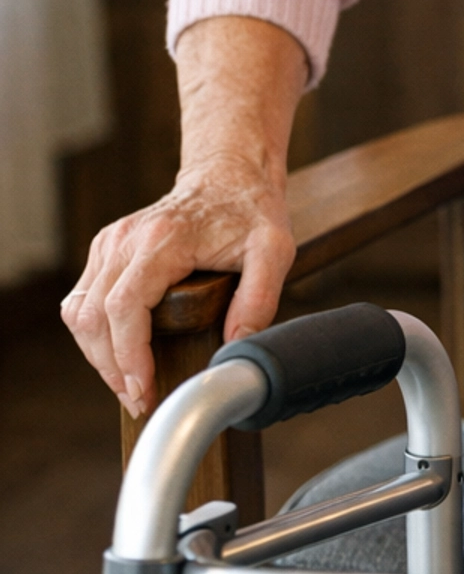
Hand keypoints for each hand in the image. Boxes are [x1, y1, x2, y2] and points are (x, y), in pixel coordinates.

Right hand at [61, 157, 294, 420]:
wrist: (228, 173)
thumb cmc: (251, 211)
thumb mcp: (274, 249)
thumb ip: (259, 298)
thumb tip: (235, 346)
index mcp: (163, 239)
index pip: (125, 306)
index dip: (128, 355)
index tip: (143, 389)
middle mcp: (125, 239)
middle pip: (93, 316)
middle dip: (112, 367)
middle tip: (140, 400)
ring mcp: (109, 243)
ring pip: (79, 312)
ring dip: (98, 356)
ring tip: (130, 386)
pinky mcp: (105, 250)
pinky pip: (82, 301)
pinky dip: (95, 335)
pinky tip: (119, 356)